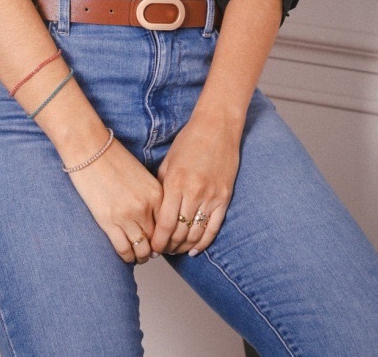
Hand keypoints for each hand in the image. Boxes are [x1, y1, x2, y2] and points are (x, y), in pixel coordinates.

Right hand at [67, 136, 163, 264]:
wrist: (90, 150)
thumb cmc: (114, 159)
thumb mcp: (142, 176)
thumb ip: (151, 197)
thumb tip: (154, 221)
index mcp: (156, 193)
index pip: (169, 225)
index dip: (167, 238)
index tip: (163, 242)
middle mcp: (145, 207)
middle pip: (157, 240)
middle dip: (155, 250)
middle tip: (151, 253)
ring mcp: (127, 215)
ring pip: (141, 249)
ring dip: (141, 256)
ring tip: (139, 257)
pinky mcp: (108, 221)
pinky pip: (123, 249)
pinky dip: (127, 257)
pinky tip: (126, 255)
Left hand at [150, 111, 241, 256]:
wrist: (217, 127)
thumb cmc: (189, 141)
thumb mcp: (168, 162)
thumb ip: (161, 187)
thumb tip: (153, 213)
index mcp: (176, 183)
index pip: (165, 224)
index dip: (158, 241)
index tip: (153, 248)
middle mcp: (194, 192)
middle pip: (180, 232)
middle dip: (169, 246)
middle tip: (163, 250)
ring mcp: (211, 196)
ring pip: (196, 234)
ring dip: (184, 246)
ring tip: (176, 250)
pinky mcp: (224, 198)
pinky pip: (213, 228)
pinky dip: (203, 242)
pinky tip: (194, 249)